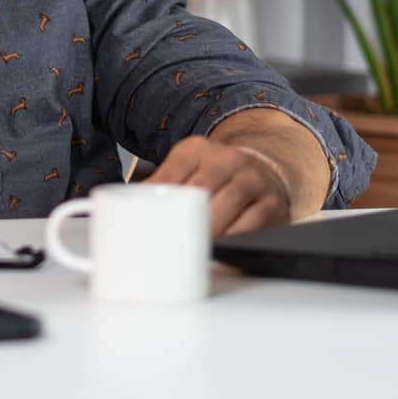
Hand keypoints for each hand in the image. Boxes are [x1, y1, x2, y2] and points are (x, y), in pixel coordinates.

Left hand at [144, 135, 293, 235]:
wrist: (263, 170)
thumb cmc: (215, 176)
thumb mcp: (185, 169)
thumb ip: (160, 186)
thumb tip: (125, 207)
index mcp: (196, 150)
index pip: (170, 177)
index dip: (158, 204)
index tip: (149, 225)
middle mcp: (226, 159)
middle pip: (197, 194)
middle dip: (182, 221)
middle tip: (167, 244)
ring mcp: (252, 180)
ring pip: (223, 210)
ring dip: (206, 233)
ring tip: (191, 248)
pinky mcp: (272, 204)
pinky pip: (249, 226)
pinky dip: (232, 239)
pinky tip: (221, 246)